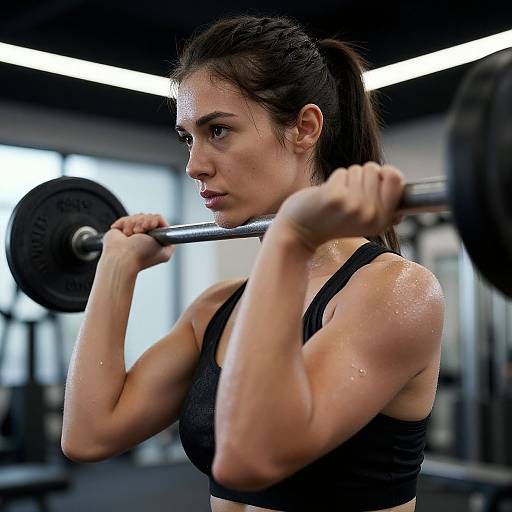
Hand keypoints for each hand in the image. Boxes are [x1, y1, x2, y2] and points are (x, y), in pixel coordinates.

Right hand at [102, 213, 175, 271]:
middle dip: (144, 222)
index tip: (150, 226)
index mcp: (157, 241)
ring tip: (132, 235)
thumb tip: (170, 233)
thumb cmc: (141, 255)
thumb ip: (170, 239)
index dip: (154, 221)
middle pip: (149, 216)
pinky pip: (127, 218)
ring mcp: (135, 233)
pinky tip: (125, 234)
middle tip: (140, 232)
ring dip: (134, 224)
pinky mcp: (123, 230)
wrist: (121, 257)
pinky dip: (125, 224)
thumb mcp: (165, 249)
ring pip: (138, 216)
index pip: (159, 220)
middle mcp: (147, 237)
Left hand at [275, 162, 405, 249]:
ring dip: (345, 179)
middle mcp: (371, 215)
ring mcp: (353, 207)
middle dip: (360, 177)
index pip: (397, 178)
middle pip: (375, 169)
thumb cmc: (332, 221)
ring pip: (357, 169)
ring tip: (336, 199)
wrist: (300, 233)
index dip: (383, 174)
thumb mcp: (364, 221)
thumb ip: (384, 208)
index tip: (370, 185)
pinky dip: (332, 180)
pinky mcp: (335, 198)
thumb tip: (400, 191)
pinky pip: (341, 172)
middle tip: (346, 198)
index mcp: (383, 221)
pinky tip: (326, 198)